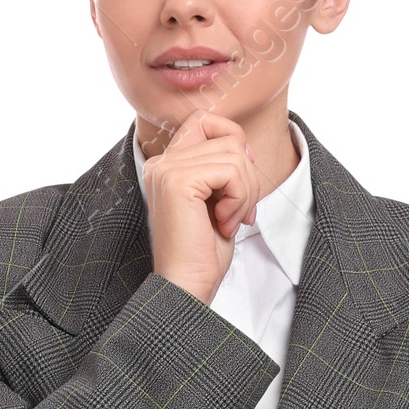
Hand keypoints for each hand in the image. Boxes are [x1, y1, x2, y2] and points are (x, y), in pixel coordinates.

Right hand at [140, 114, 257, 306]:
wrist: (187, 287)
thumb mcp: (218, 201)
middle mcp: (162, 163)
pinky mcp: (177, 181)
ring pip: (234, 154)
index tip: (241, 182)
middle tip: (238, 213)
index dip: (233, 142)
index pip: (206, 121)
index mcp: (167, 165)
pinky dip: (239, 199)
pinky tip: (224, 223)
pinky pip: (231, 171)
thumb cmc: (203, 253)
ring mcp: (167, 170)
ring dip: (245, 193)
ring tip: (229, 222)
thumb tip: (246, 147)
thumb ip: (225, 168)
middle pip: (227, 138)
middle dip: (247, 178)